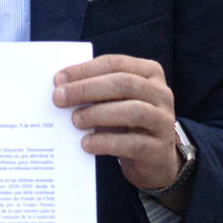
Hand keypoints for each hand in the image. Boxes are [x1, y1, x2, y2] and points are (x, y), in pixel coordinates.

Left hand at [54, 54, 179, 189]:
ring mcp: (164, 121)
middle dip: (86, 89)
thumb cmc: (126, 122)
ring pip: (133, 111)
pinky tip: (87, 143)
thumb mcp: (114, 101)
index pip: (115, 64)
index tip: (58, 79)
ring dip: (97, 114)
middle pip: (123, 84)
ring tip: (75, 121)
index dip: (85, 70)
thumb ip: (95, 91)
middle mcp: (161, 93)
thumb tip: (61, 88)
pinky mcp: (160, 149)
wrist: (154, 158)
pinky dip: (106, 142)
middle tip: (58, 98)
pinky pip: (133, 143)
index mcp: (149, 73)